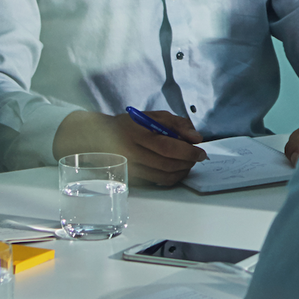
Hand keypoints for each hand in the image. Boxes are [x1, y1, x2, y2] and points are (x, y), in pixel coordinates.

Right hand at [54, 109, 206, 187]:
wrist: (98, 138)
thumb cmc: (129, 125)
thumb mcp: (152, 116)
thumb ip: (177, 124)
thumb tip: (196, 138)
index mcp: (136, 132)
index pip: (167, 146)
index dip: (187, 151)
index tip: (201, 151)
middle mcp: (131, 152)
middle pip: (167, 164)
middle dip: (188, 162)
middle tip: (198, 157)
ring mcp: (130, 168)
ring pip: (164, 177)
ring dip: (183, 171)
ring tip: (188, 163)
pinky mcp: (131, 178)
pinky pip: (157, 182)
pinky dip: (172, 178)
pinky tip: (177, 169)